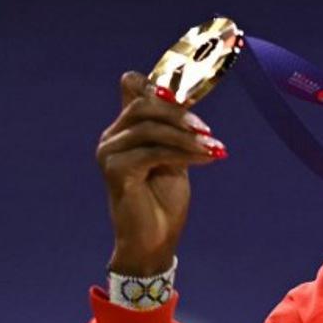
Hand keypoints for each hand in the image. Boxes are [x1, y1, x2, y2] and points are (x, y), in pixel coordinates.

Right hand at [96, 72, 226, 275]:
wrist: (154, 241)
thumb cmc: (163, 201)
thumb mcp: (174, 157)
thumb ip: (174, 129)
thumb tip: (182, 96)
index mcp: (124, 129)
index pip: (133, 86)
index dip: (161, 81)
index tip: (193, 90)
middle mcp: (112, 137)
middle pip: (144, 104)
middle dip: (179, 113)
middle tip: (208, 129)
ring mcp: (109, 153)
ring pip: (150, 127)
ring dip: (187, 137)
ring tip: (213, 147)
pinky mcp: (115, 170)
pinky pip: (153, 151)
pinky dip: (184, 153)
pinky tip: (207, 158)